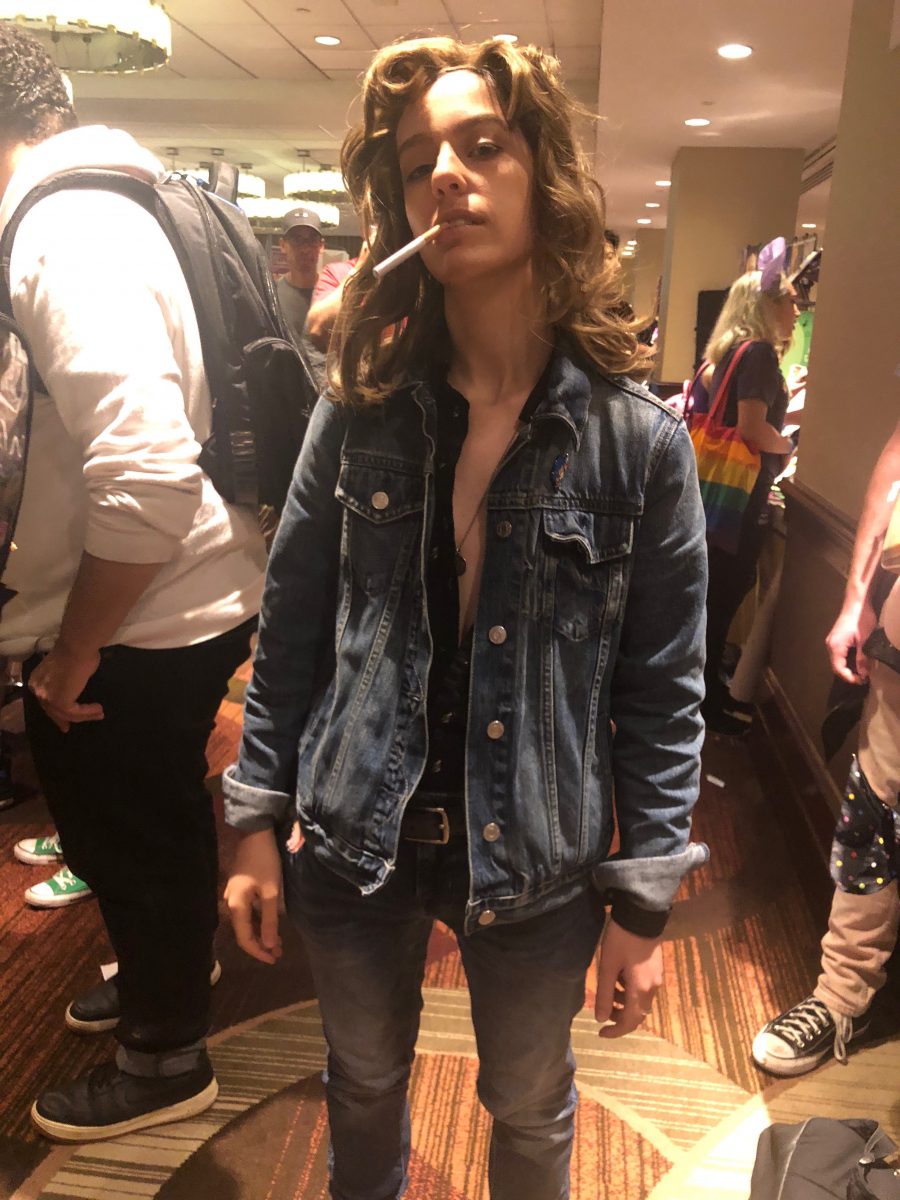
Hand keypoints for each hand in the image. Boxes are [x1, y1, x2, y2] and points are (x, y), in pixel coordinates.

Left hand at [27, 643, 103, 731]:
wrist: (77, 646)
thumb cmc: (77, 651)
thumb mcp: (68, 667)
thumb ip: (66, 678)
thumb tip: (76, 681)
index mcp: (37, 680)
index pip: (45, 700)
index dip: (54, 710)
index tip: (63, 718)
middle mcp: (38, 689)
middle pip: (51, 710)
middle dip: (62, 719)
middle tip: (68, 728)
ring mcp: (48, 697)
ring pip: (65, 713)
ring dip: (84, 716)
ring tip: (99, 714)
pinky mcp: (60, 702)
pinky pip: (75, 712)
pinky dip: (88, 713)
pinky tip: (98, 710)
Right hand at [225, 828, 283, 964]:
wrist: (256, 834)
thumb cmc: (265, 862)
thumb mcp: (271, 892)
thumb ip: (269, 920)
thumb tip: (269, 946)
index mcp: (236, 906)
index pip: (245, 939)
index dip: (259, 952)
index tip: (274, 960)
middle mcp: (230, 903)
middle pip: (243, 932)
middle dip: (261, 944)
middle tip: (279, 953)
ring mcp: (233, 895)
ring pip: (245, 922)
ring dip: (261, 933)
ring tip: (278, 943)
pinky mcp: (239, 888)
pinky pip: (247, 912)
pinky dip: (258, 920)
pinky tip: (270, 924)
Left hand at [594, 919, 662, 1037]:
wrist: (641, 914)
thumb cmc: (621, 940)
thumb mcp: (607, 967)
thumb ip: (604, 994)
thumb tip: (601, 1019)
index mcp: (641, 990)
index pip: (630, 1022)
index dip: (615, 1031)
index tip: (601, 1032)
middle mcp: (653, 987)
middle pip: (637, 1013)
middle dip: (619, 1015)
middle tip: (602, 1008)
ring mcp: (657, 977)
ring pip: (640, 1000)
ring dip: (624, 1001)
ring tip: (608, 987)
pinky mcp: (656, 968)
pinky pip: (643, 988)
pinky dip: (630, 990)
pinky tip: (619, 976)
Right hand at [826, 601, 876, 683]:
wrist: (857, 603)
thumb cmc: (860, 620)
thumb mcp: (864, 641)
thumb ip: (862, 658)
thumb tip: (863, 674)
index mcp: (835, 646)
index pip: (838, 669)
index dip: (849, 677)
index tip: (861, 681)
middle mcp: (831, 645)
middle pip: (836, 666)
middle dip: (849, 674)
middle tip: (863, 678)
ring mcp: (832, 641)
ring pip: (838, 660)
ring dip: (849, 667)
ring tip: (862, 671)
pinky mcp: (837, 638)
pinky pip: (840, 654)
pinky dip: (848, 660)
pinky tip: (858, 660)